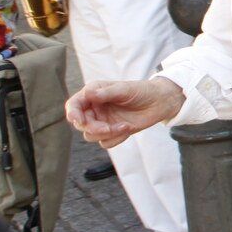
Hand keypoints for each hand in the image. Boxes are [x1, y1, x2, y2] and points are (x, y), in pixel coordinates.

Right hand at [66, 78, 184, 149]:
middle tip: (107, 128)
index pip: (74, 104)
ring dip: (106, 134)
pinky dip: (115, 138)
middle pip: (81, 124)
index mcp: (93, 94)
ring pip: (91, 135)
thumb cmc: (141, 91)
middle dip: (92, 128)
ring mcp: (102, 121)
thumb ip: (105, 93)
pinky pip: (105, 142)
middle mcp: (94, 108)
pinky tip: (128, 128)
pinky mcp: (112, 132)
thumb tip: (87, 93)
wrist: (159, 102)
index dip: (72, 113)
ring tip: (124, 126)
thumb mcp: (124, 89)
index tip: (77, 120)